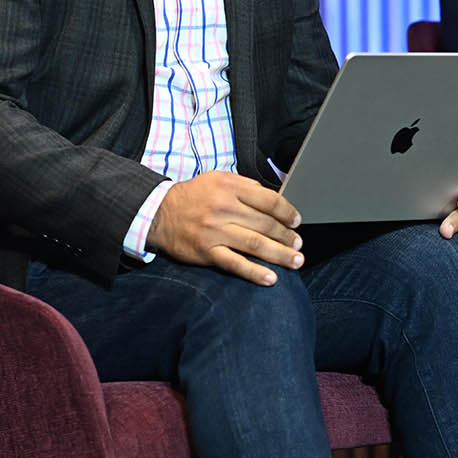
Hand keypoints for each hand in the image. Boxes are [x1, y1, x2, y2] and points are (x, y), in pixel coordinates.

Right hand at [148, 171, 302, 285]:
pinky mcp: (206, 252)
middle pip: (265, 224)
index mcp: (230, 188)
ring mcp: (215, 232)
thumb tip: (274, 199)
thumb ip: (246, 186)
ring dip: (280, 254)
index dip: (287, 212)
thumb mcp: (219, 179)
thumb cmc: (194, 196)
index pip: (269, 200)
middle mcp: (223, 208)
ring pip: (255, 244)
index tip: (296, 222)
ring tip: (295, 261)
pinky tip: (271, 278)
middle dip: (287, 236)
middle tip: (298, 244)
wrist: (159, 212)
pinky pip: (235, 263)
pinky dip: (254, 272)